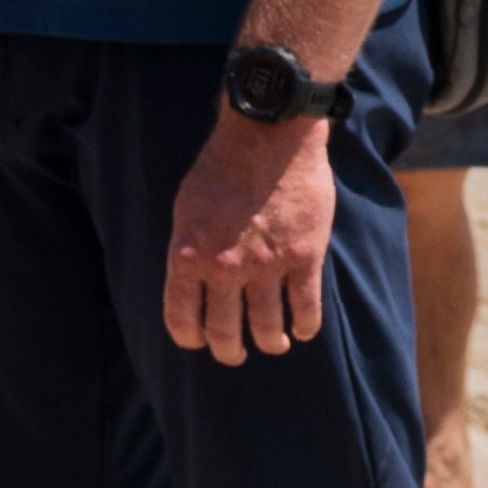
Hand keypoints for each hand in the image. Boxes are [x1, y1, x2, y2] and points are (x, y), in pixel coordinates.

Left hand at [165, 106, 333, 363]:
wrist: (269, 135)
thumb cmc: (222, 167)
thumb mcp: (186, 208)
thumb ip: (188, 250)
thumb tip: (191, 285)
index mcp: (189, 256)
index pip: (182, 320)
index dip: (190, 339)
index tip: (198, 341)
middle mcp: (225, 269)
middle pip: (225, 334)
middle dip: (229, 351)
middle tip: (235, 353)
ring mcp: (267, 266)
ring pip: (267, 329)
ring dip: (269, 342)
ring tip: (273, 343)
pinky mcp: (304, 257)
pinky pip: (306, 309)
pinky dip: (304, 326)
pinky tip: (302, 329)